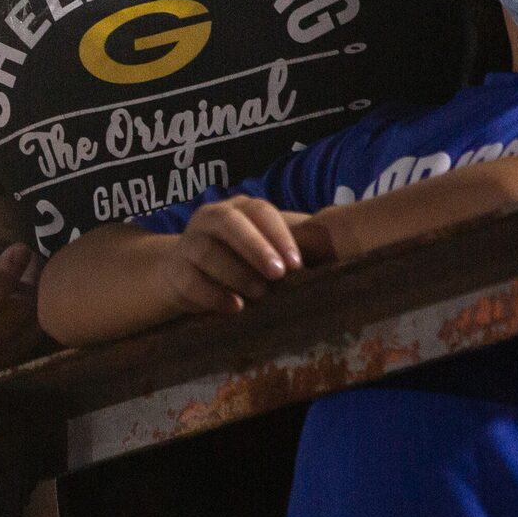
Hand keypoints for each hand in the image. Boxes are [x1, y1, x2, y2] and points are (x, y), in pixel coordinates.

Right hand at [0, 192, 43, 388]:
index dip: (5, 276)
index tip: (20, 249)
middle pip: (22, 308)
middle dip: (34, 279)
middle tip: (34, 255)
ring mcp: (2, 349)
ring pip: (35, 320)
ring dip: (40, 293)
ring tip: (36, 269)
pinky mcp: (14, 354)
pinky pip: (38, 331)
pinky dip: (40, 309)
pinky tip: (35, 290)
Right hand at [162, 196, 318, 315]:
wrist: (186, 273)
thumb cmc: (241, 260)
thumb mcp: (267, 249)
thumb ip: (297, 248)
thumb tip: (342, 254)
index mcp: (238, 208)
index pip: (259, 212)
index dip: (279, 236)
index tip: (296, 264)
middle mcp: (210, 218)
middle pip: (228, 224)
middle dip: (254, 248)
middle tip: (278, 275)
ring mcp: (188, 243)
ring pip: (207, 252)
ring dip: (236, 273)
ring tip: (259, 294)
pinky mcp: (175, 271)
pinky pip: (191, 280)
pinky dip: (213, 295)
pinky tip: (234, 308)